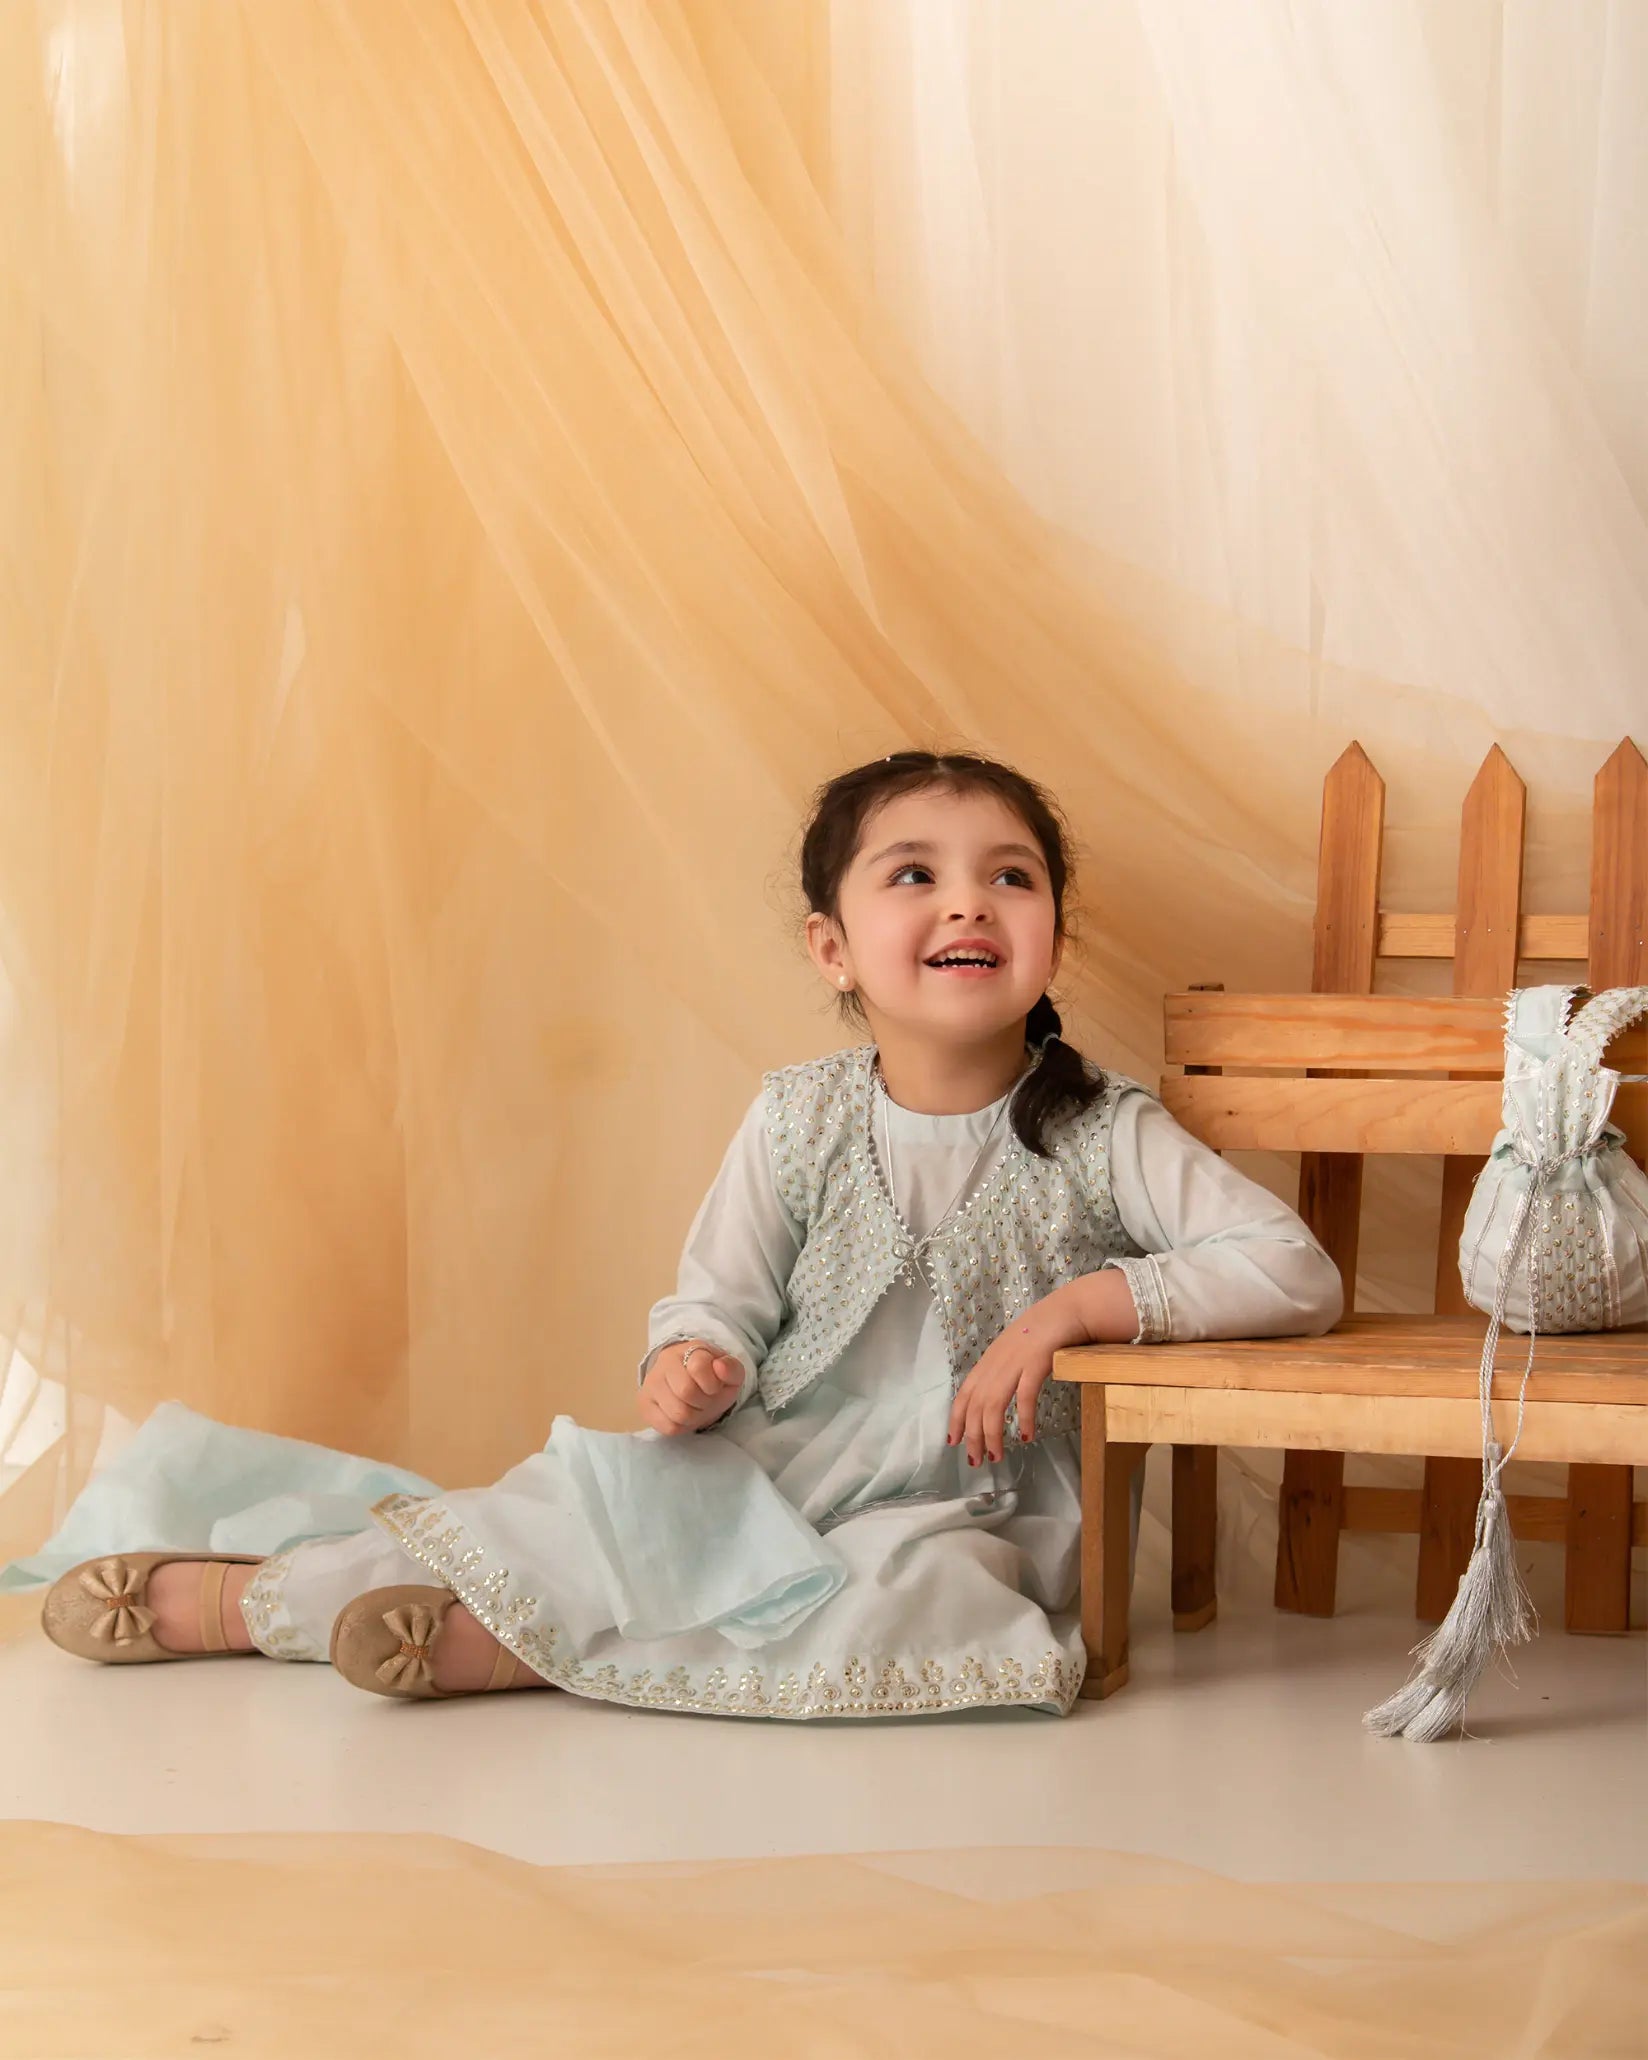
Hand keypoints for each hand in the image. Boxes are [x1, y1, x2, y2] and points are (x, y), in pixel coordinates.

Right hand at [639, 1340, 746, 1435]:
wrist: (691, 1384)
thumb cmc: (711, 1378)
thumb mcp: (730, 1373)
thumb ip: (732, 1369)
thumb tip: (719, 1366)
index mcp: (688, 1350)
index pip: (699, 1366)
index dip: (713, 1384)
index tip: (714, 1386)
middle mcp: (664, 1364)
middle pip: (686, 1392)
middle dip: (703, 1402)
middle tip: (705, 1399)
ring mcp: (650, 1384)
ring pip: (677, 1413)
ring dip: (694, 1417)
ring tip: (694, 1407)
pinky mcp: (644, 1404)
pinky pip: (667, 1427)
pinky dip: (681, 1427)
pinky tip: (683, 1416)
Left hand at [947, 1284, 1092, 1466]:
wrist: (1070, 1309)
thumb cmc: (1045, 1331)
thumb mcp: (1015, 1351)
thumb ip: (1004, 1370)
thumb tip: (994, 1398)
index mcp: (990, 1360)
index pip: (964, 1392)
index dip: (956, 1418)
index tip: (953, 1441)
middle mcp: (997, 1361)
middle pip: (976, 1403)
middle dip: (972, 1435)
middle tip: (976, 1461)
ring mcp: (1015, 1361)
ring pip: (993, 1403)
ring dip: (992, 1433)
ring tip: (996, 1456)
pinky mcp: (1036, 1361)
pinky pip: (1025, 1395)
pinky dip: (1023, 1417)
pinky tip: (1025, 1436)